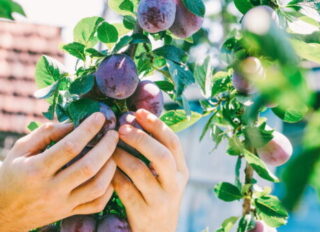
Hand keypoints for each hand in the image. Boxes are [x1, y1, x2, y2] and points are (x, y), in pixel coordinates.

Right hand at [0, 113, 117, 231]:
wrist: (2, 211)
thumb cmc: (12, 174)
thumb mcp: (21, 149)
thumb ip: (46, 133)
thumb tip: (74, 123)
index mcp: (36, 170)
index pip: (69, 147)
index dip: (88, 129)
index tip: (100, 117)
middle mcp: (51, 189)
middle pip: (88, 167)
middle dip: (106, 147)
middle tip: (114, 133)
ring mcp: (62, 204)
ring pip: (96, 187)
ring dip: (110, 167)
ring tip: (113, 152)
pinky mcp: (69, 213)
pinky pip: (96, 204)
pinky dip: (108, 189)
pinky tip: (110, 174)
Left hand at [113, 109, 188, 231]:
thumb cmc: (157, 197)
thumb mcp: (166, 178)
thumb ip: (158, 155)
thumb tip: (136, 121)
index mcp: (182, 171)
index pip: (173, 142)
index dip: (156, 125)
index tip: (139, 111)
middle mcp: (175, 184)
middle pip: (160, 155)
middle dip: (140, 138)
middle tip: (122, 127)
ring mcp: (160, 200)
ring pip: (139, 170)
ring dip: (121, 155)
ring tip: (109, 147)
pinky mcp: (143, 213)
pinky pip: (124, 188)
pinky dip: (113, 174)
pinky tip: (106, 167)